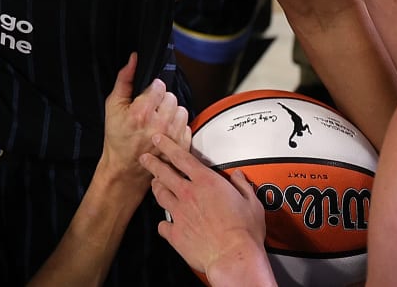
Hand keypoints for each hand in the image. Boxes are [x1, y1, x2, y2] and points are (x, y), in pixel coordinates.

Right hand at [100, 54, 191, 188]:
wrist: (125, 167)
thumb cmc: (118, 137)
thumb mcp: (113, 106)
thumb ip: (124, 80)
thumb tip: (133, 59)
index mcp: (141, 113)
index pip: (159, 86)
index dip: (152, 88)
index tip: (147, 96)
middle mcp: (159, 125)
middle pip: (171, 97)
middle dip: (161, 100)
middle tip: (151, 110)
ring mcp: (172, 137)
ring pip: (181, 109)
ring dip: (171, 112)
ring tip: (158, 120)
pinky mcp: (181, 146)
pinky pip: (186, 125)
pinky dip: (177, 126)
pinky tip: (165, 130)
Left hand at [142, 134, 271, 282]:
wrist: (233, 257)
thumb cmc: (243, 232)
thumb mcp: (251, 203)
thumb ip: (243, 186)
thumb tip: (240, 177)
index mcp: (206, 182)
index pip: (181, 157)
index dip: (167, 145)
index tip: (159, 139)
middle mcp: (188, 194)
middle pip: (163, 173)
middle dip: (152, 163)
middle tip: (145, 158)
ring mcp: (179, 213)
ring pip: (160, 195)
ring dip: (157, 188)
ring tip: (154, 184)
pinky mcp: (175, 232)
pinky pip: (163, 225)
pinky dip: (164, 224)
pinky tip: (165, 224)